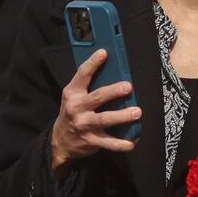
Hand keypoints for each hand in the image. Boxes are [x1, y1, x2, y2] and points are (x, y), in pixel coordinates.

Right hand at [49, 48, 140, 170]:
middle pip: (97, 97)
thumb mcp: (74, 97)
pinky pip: (108, 142)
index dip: (92, 63)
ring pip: (104, 119)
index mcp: (72, 93)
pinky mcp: (91, 140)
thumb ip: (89, 86)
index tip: (104, 52)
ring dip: (121, 116)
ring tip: (136, 112)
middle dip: (113, 91)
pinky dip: (121, 144)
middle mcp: (76, 108)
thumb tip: (112, 72)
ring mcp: (83, 125)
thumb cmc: (72, 113)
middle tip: (128, 87)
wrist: (60, 141)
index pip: (82, 75)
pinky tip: (132, 142)